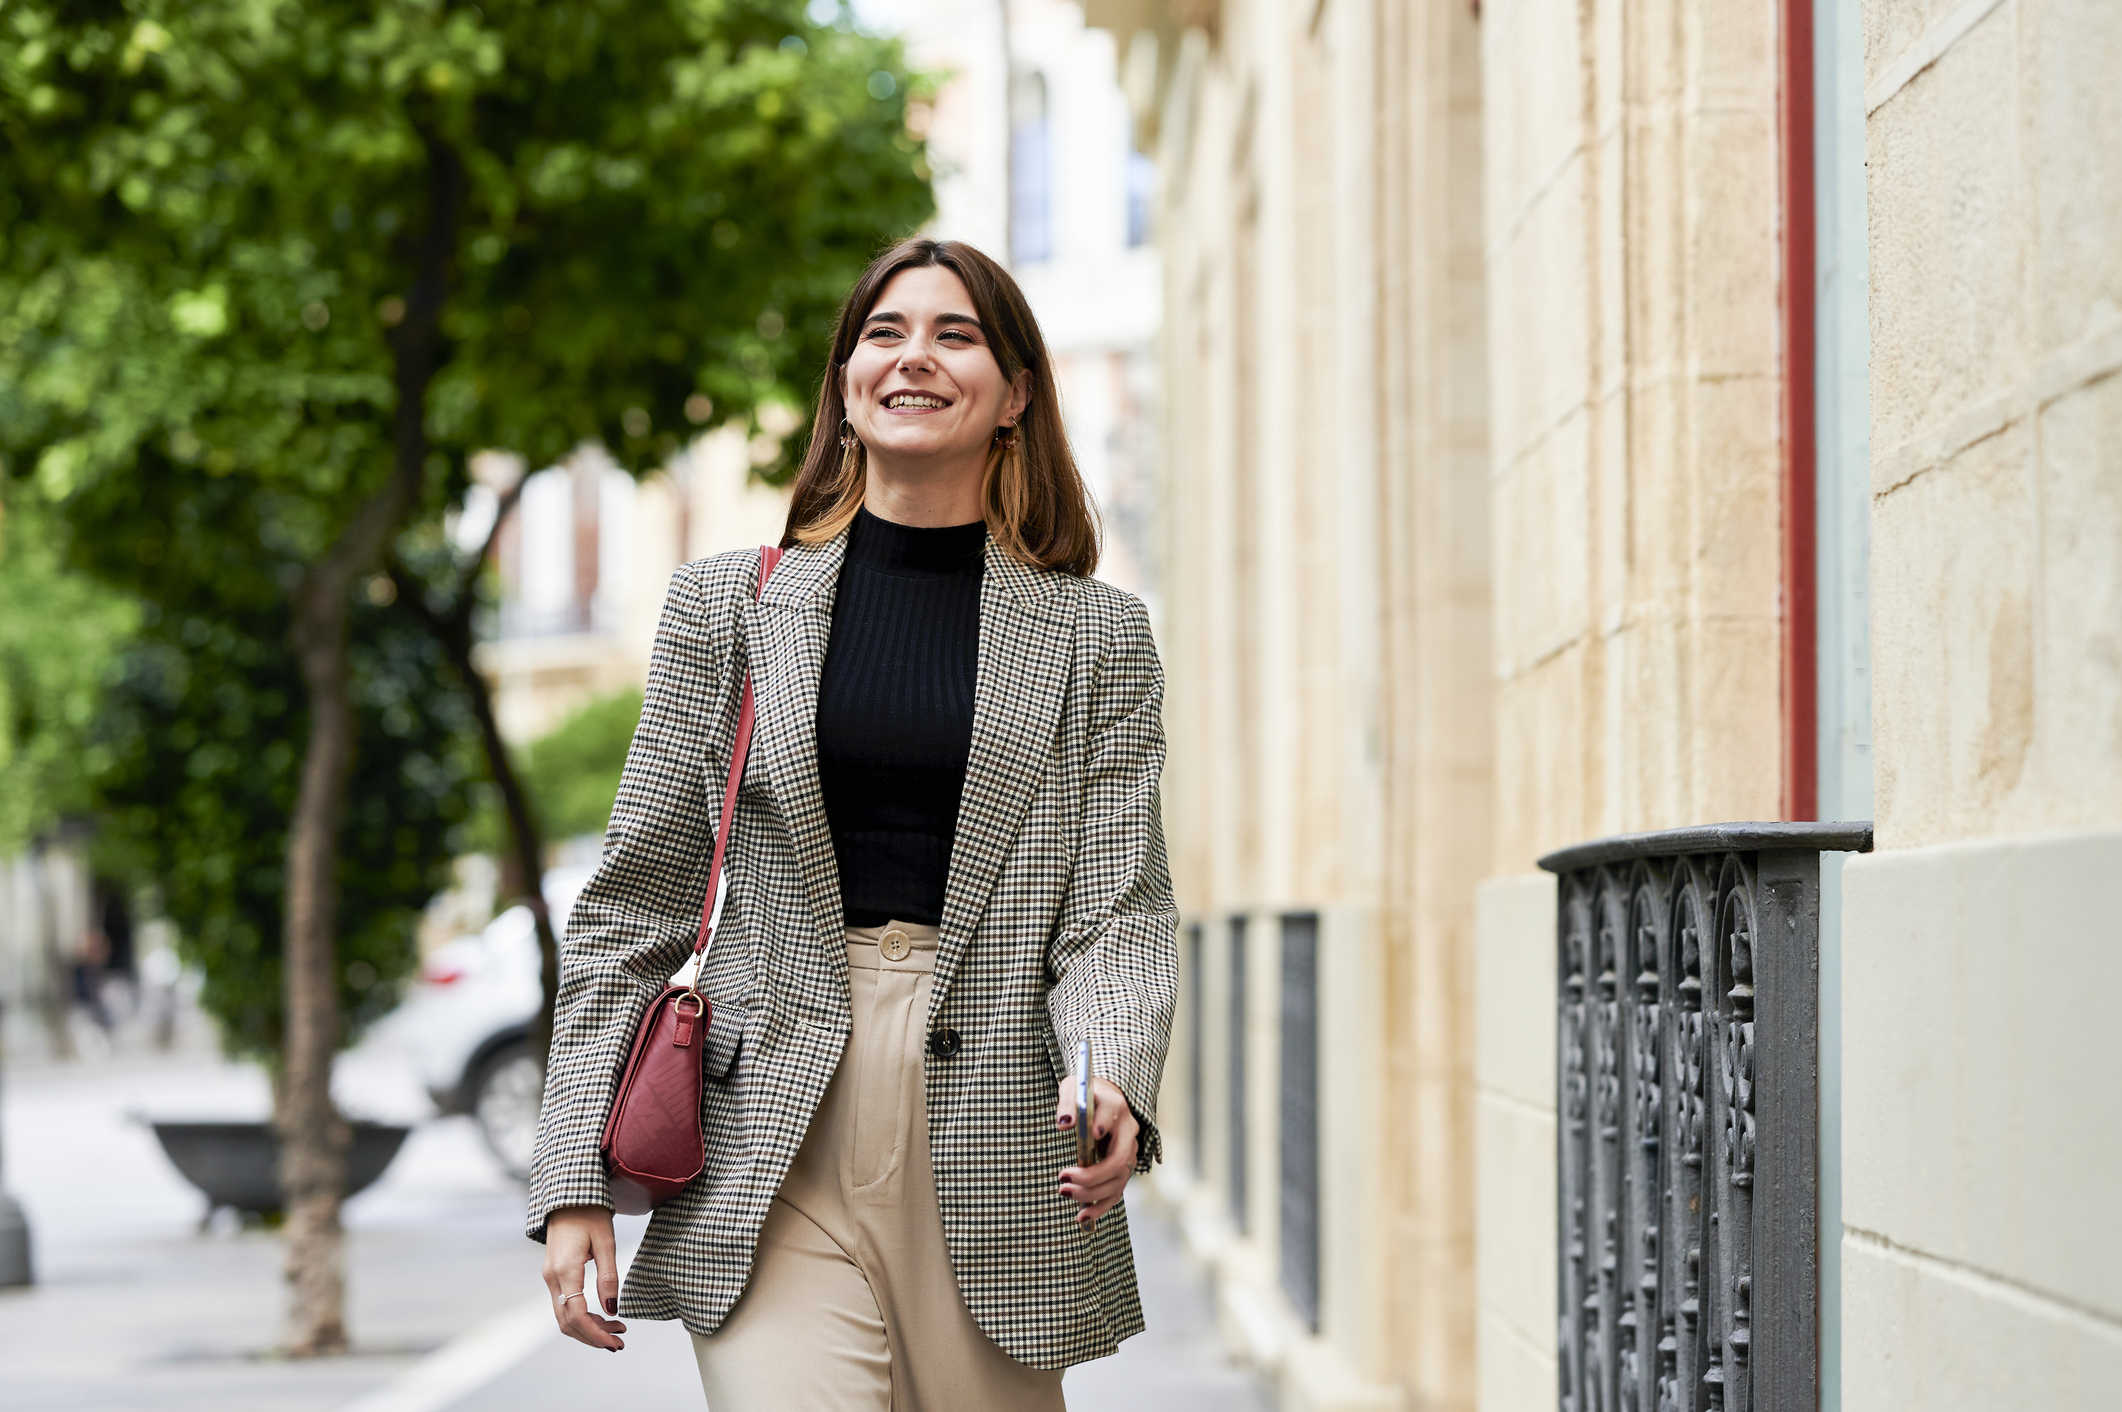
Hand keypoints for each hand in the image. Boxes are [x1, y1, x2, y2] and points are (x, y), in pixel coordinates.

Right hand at [542, 1205, 627, 1350]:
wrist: (568, 1195)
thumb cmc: (590, 1213)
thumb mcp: (606, 1242)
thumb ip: (608, 1277)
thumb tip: (613, 1310)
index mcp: (565, 1270)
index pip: (577, 1315)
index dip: (596, 1333)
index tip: (616, 1341)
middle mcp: (552, 1277)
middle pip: (568, 1322)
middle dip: (593, 1337)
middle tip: (620, 1342)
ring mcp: (550, 1277)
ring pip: (564, 1316)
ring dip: (588, 1328)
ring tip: (616, 1330)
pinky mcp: (554, 1275)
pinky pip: (565, 1304)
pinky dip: (582, 1317)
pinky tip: (602, 1316)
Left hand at [1054, 1076, 1137, 1229]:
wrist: (1104, 1099)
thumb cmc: (1086, 1095)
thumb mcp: (1073, 1089)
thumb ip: (1068, 1104)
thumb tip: (1064, 1124)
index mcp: (1115, 1107)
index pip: (1112, 1117)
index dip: (1103, 1125)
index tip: (1093, 1133)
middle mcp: (1128, 1132)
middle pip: (1118, 1160)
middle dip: (1092, 1175)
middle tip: (1063, 1177)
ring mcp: (1129, 1152)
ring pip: (1118, 1181)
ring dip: (1091, 1193)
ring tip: (1064, 1191)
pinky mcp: (1123, 1168)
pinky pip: (1115, 1192)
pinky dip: (1100, 1206)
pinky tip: (1082, 1217)